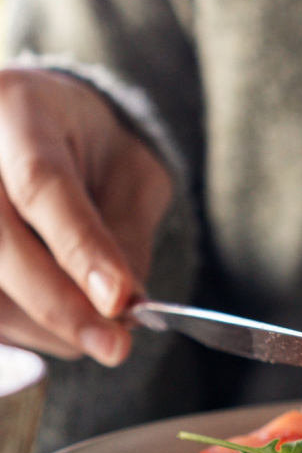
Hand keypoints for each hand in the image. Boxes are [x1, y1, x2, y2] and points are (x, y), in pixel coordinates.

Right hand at [0, 67, 172, 364]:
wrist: (44, 126)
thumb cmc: (93, 150)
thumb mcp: (132, 175)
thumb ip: (126, 234)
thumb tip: (124, 308)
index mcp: (19, 107)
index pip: (43, 184)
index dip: (81, 250)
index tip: (121, 302)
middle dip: (59, 304)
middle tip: (115, 345)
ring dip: (39, 324)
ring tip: (94, 331)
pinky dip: (17, 326)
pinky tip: (55, 325)